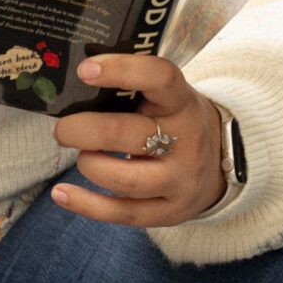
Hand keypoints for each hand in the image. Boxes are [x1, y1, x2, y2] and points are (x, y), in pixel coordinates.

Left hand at [49, 53, 226, 227]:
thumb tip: (76, 79)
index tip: (85, 70)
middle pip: (128, 135)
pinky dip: (85, 204)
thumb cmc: (175, 121)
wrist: (221, 162)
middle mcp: (186, 142)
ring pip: (124, 180)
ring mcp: (180, 181)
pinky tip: (61, 193)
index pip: (159, 79)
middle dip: (84, 130)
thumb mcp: (168, 98)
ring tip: (82, 155)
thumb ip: (133, 89)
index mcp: (183, 103)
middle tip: (62, 129)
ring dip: (90, 164)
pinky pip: (122, 213)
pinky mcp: (169, 212)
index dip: (122, 70)